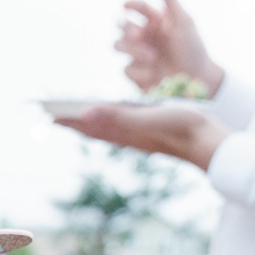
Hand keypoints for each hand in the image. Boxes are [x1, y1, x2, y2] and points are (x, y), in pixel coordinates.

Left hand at [55, 103, 227, 170]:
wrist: (208, 142)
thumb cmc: (181, 128)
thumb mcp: (147, 118)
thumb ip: (117, 116)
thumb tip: (86, 112)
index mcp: (122, 131)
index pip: (87, 124)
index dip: (66, 118)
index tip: (46, 112)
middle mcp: (126, 136)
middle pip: (90, 128)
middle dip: (70, 120)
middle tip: (49, 113)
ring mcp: (136, 136)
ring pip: (103, 130)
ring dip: (85, 123)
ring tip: (69, 117)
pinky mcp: (147, 133)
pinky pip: (118, 129)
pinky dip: (105, 123)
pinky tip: (105, 121)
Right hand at [116, 0, 222, 93]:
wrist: (196, 78)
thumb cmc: (192, 48)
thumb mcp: (184, 22)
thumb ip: (170, 1)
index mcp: (155, 21)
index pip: (138, 8)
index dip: (131, 5)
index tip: (127, 6)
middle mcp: (144, 36)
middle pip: (122, 26)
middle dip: (127, 29)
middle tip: (138, 36)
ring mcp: (137, 54)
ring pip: (118, 45)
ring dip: (133, 50)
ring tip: (152, 58)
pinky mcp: (135, 73)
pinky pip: (126, 69)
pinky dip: (140, 72)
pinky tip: (155, 75)